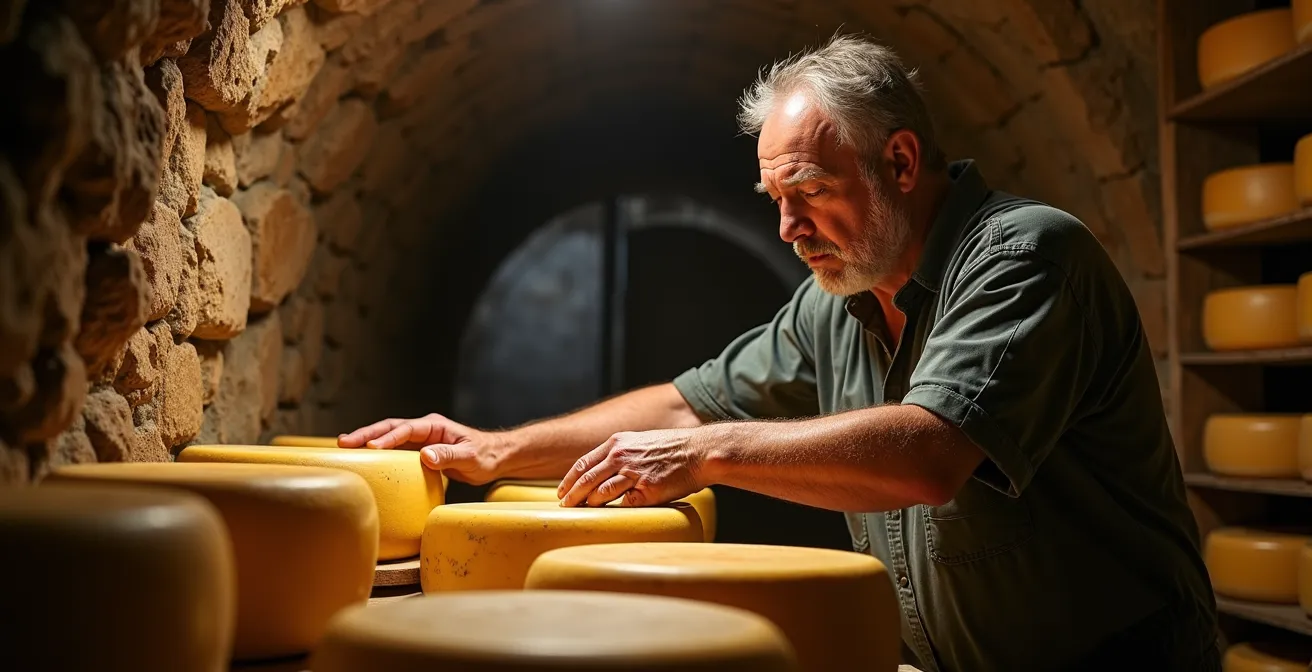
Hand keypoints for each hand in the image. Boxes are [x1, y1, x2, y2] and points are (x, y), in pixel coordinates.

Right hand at [337, 413, 507, 484]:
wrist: (495, 457)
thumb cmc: (486, 455)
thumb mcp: (471, 457)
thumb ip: (450, 455)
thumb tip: (426, 456)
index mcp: (434, 426)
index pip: (405, 430)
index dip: (387, 438)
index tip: (370, 447)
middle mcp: (424, 429)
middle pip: (390, 428)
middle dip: (366, 434)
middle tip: (343, 442)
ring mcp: (421, 440)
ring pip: (389, 437)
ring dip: (367, 442)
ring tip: (344, 447)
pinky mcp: (419, 452)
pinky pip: (395, 450)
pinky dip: (378, 453)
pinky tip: (365, 460)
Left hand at [557, 428, 707, 507]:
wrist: (698, 452)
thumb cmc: (671, 449)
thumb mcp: (639, 441)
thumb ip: (619, 453)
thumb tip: (600, 471)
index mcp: (617, 443)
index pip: (583, 463)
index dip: (568, 480)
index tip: (561, 492)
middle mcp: (621, 456)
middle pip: (586, 480)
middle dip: (572, 496)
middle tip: (564, 508)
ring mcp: (633, 473)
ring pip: (600, 493)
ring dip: (589, 505)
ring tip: (583, 514)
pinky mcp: (647, 490)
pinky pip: (625, 505)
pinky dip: (616, 511)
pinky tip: (611, 518)